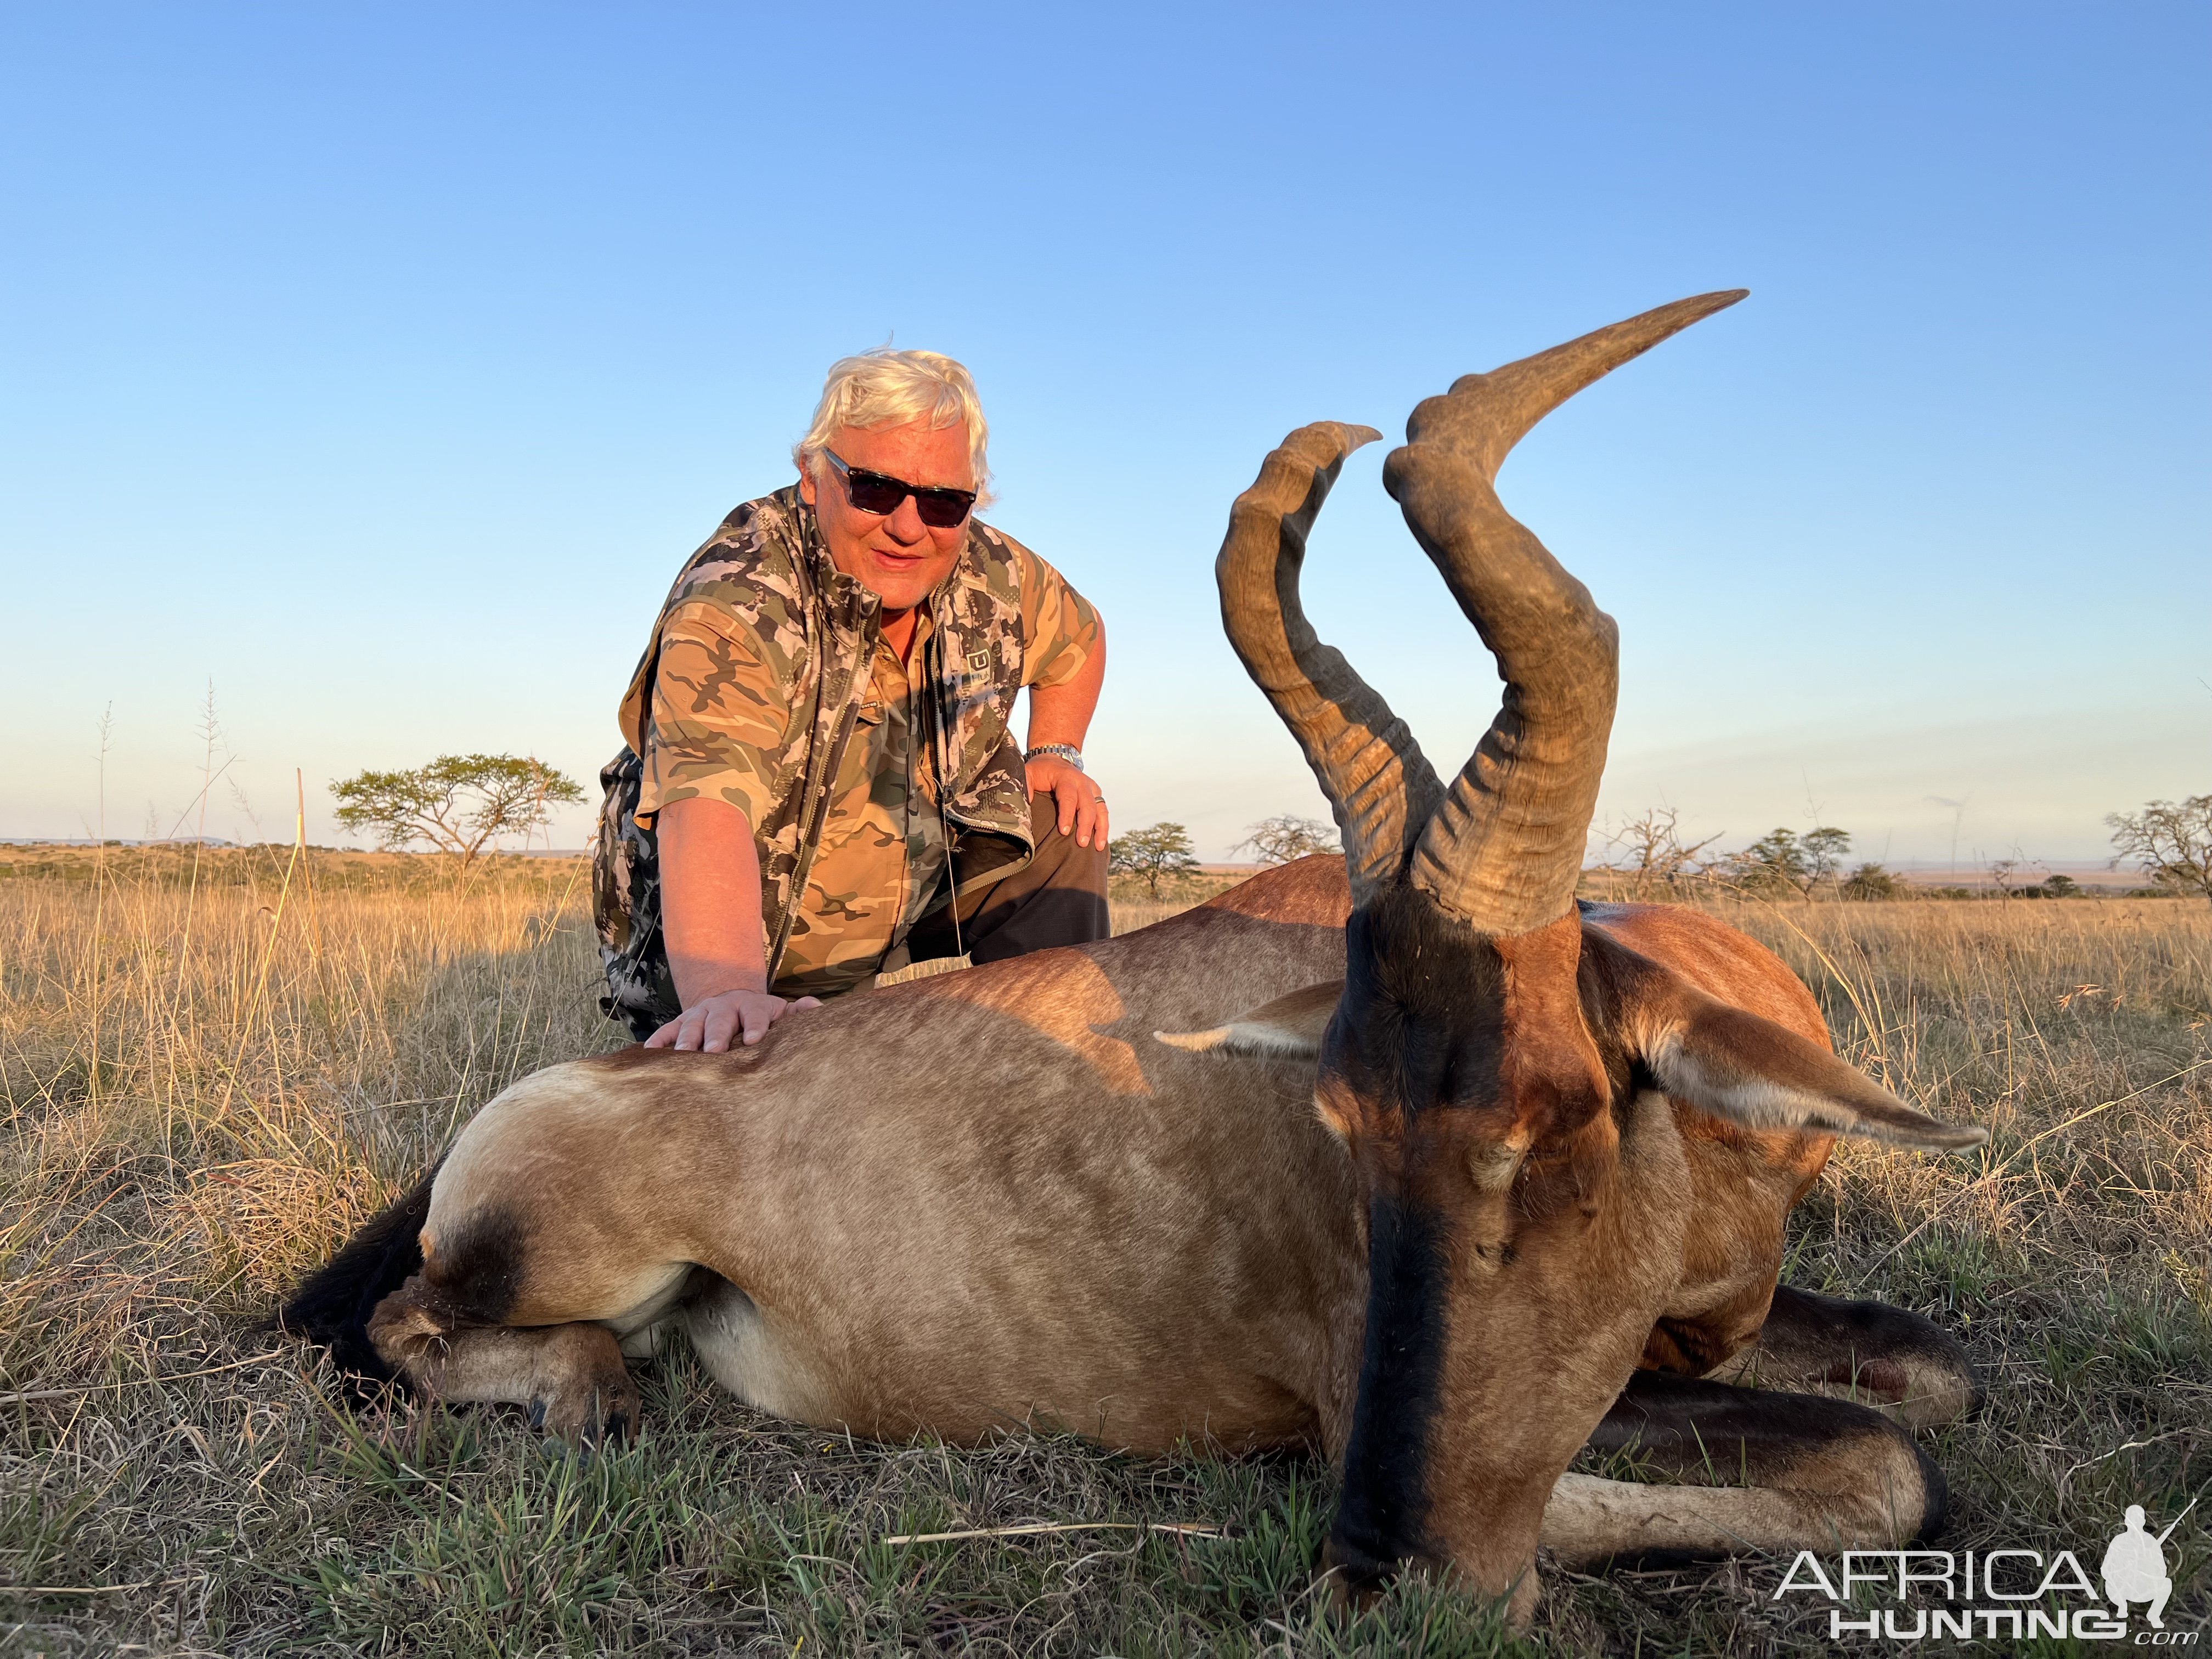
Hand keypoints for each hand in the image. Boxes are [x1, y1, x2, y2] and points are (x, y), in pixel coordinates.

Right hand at [645, 985, 821, 1051]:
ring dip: (685, 1040)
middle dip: (716, 1036)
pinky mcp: (680, 1024)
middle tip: (713, 1053)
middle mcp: (723, 1008)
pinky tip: (647, 1054)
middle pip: (720, 1021)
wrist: (732, 1000)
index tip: (754, 1040)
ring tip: (681, 1056)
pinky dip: (657, 1041)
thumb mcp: (780, 1012)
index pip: (755, 1015)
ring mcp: (700, 1015)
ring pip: (691, 1026)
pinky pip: (666, 1031)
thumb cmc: (761, 1016)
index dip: (755, 1026)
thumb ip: (797, 1013)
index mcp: (752, 1006)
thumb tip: (817, 1008)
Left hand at [1026, 756, 1108, 849]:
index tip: (1064, 831)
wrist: (1054, 759)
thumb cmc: (1040, 770)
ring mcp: (1092, 788)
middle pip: (1088, 805)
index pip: (1068, 797)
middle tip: (1081, 843)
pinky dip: (1104, 827)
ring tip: (1097, 847)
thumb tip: (1023, 805)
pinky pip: (1103, 811)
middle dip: (1086, 825)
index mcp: (1066, 777)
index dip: (1067, 815)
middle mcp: (1082, 782)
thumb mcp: (1028, 773)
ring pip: (1100, 809)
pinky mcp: (1096, 795)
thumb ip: (1024, 786)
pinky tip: (1100, 842)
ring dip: (1100, 828)